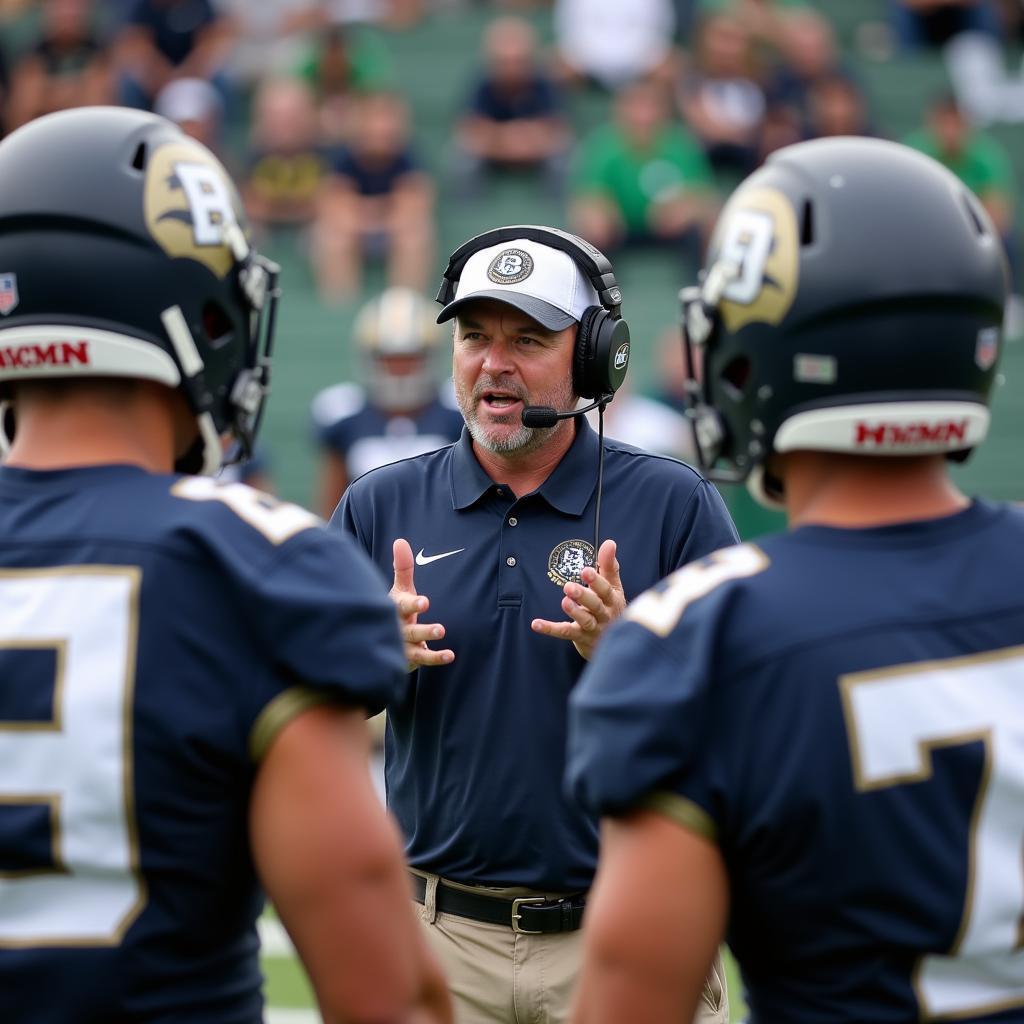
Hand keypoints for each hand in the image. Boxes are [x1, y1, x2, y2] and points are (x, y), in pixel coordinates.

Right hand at [391, 538, 453, 669]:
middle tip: (441, 629)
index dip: (412, 604)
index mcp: (394, 610)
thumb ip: (403, 567)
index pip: (402, 607)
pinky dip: (436, 658)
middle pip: (410, 631)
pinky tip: (450, 655)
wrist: (380, 637)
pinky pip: (423, 659)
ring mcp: (402, 646)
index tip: (425, 602)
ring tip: (444, 639)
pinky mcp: (410, 658)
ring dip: (430, 646)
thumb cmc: (396, 608)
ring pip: (415, 648)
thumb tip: (400, 541)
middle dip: (424, 630)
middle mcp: (397, 629)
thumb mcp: (400, 588)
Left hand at [531, 539, 625, 660]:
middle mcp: (605, 615)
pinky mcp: (580, 637)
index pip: (606, 590)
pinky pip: (565, 632)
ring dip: (574, 612)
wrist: (612, 639)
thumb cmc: (610, 607)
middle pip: (595, 606)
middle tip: (569, 586)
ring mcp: (593, 628)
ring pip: (585, 620)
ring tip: (564, 602)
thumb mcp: (613, 586)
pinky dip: (550, 629)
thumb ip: (609, 565)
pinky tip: (536, 624)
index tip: (585, 570)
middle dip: (583, 596)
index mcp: (612, 600)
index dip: (596, 580)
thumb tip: (609, 543)